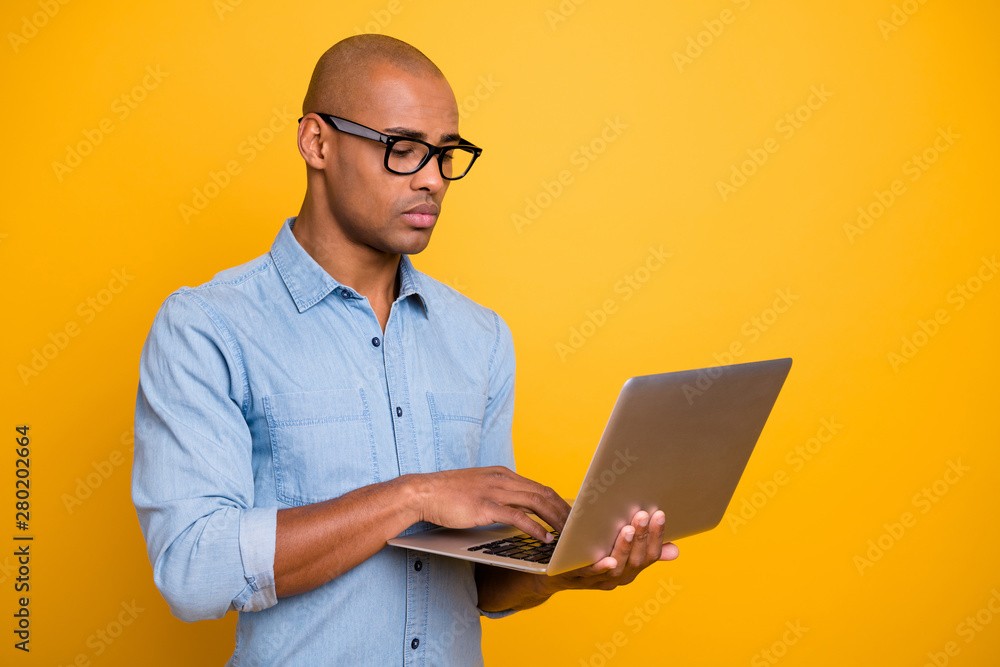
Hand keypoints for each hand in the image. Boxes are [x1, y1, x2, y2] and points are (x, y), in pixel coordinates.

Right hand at [410, 466, 570, 542]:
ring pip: (536, 502)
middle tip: (578, 527)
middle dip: (564, 511)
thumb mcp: (479, 488)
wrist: (423, 492)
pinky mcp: (485, 506)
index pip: (539, 486)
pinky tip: (545, 539)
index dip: (558, 502)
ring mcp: (494, 491)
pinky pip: (518, 517)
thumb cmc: (448, 494)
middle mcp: (502, 479)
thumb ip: (498, 495)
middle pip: (544, 493)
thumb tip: (516, 510)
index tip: (569, 516)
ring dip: (556, 519)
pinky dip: (536, 528)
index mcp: (502, 474)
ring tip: (568, 534)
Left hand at [548, 509, 678, 592]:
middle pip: (636, 561)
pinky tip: (608, 559)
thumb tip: (675, 550)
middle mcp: (618, 578)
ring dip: (624, 548)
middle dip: (642, 537)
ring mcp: (598, 580)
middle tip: (642, 515)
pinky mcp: (576, 578)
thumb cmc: (590, 553)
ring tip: (628, 529)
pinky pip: (590, 574)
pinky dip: (601, 567)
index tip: (660, 514)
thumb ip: (644, 548)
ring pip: (616, 568)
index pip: (651, 555)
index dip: (657, 536)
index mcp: (630, 569)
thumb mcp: (618, 548)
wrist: (553, 571)